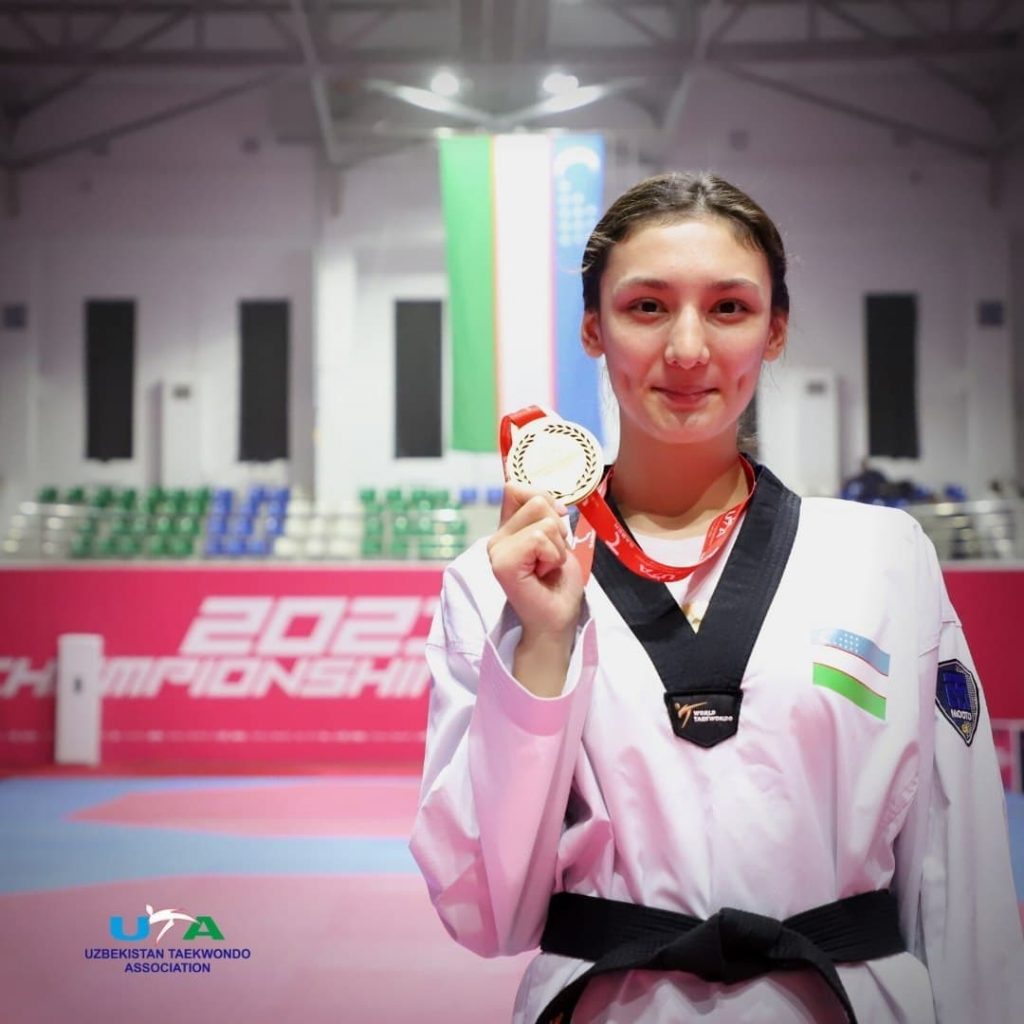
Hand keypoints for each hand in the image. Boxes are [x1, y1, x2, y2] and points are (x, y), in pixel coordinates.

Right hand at [487, 483, 584, 642]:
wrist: (557, 618)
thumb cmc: (557, 582)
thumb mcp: (556, 539)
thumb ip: (547, 515)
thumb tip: (553, 501)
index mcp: (506, 528)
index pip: (515, 487)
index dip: (544, 499)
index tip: (555, 526)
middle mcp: (497, 537)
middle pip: (537, 500)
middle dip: (557, 528)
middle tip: (551, 556)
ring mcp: (497, 550)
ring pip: (543, 521)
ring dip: (558, 546)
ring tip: (548, 566)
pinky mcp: (502, 563)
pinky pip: (539, 538)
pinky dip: (553, 556)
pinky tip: (544, 573)